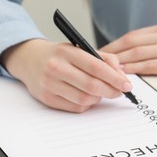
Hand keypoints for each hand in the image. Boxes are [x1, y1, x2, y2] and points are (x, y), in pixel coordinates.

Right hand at [0, 39, 132, 112]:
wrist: (29, 59)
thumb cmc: (58, 55)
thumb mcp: (79, 48)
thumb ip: (103, 58)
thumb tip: (120, 74)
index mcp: (66, 52)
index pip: (96, 66)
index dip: (115, 78)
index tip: (127, 84)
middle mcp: (56, 67)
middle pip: (91, 86)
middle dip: (110, 91)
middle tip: (119, 92)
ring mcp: (49, 84)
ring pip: (84, 99)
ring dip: (98, 98)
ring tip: (100, 92)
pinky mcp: (47, 98)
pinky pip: (75, 107)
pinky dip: (86, 105)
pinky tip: (86, 96)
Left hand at [100, 22, 156, 75]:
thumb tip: (136, 49)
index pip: (131, 36)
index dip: (113, 45)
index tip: (100, 52)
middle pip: (129, 43)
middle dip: (110, 53)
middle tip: (95, 62)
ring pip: (137, 54)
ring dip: (119, 62)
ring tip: (104, 70)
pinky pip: (151, 66)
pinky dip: (135, 69)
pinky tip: (124, 74)